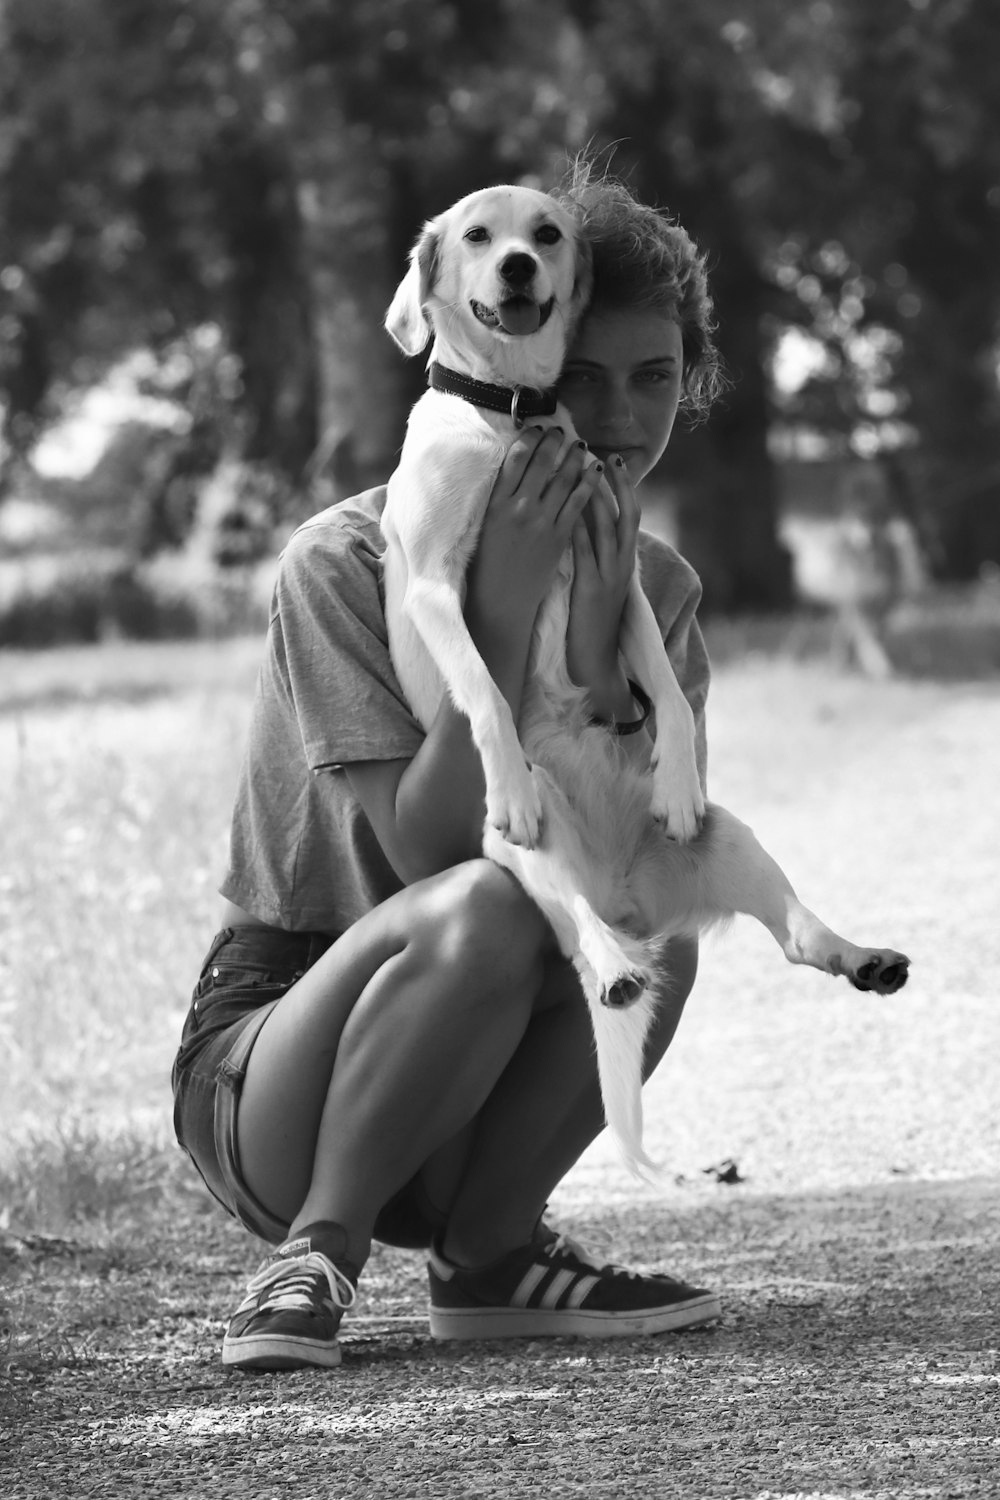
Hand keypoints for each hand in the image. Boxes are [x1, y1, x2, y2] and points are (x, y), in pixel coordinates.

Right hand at [465, 427, 603, 631]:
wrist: (501, 602)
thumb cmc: (487, 566)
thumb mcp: (486, 526)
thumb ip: (500, 499)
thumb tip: (516, 473)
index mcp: (496, 503)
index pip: (514, 459)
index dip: (528, 440)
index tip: (536, 430)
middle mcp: (519, 508)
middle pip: (540, 463)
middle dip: (553, 442)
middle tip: (561, 430)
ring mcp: (542, 522)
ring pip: (563, 479)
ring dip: (574, 458)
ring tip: (580, 446)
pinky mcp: (559, 537)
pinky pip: (578, 503)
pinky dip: (588, 484)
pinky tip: (594, 471)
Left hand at [565, 453, 640, 716]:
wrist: (596, 660)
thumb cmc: (591, 620)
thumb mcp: (599, 581)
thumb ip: (596, 554)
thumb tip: (582, 522)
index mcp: (625, 560)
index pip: (628, 515)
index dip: (622, 488)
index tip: (611, 461)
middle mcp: (623, 564)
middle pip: (627, 515)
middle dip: (619, 485)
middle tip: (607, 457)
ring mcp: (610, 576)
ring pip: (610, 529)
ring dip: (599, 499)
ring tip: (587, 473)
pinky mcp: (593, 589)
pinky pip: (588, 554)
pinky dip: (580, 531)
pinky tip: (568, 512)